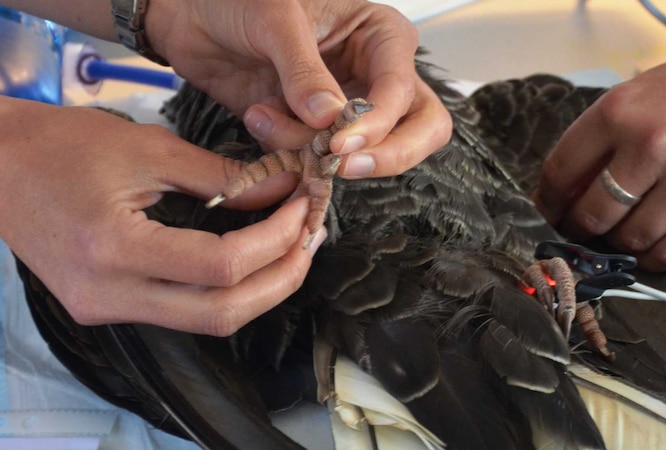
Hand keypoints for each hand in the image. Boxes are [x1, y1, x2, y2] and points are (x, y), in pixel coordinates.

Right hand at [0, 98, 323, 334]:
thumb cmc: (63, 144)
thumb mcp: (150, 148)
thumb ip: (222, 176)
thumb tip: (284, 192)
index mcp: (113, 249)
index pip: (221, 267)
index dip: (276, 240)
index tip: (303, 207)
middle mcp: (107, 295)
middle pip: (222, 314)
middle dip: (281, 279)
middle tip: (311, 239)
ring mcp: (103, 310)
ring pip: (206, 322)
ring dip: (261, 290)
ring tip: (293, 249)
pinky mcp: (104, 309)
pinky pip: (181, 313)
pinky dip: (226, 291)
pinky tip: (251, 260)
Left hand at [147, 0, 451, 178]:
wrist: (193, 16)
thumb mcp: (276, 20)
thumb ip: (304, 71)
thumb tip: (330, 119)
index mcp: (381, 36)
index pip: (404, 91)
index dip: (378, 123)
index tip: (341, 144)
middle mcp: (375, 75)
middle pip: (422, 129)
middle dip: (387, 155)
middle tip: (343, 166)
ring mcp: (350, 108)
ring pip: (370, 153)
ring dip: (316, 151)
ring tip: (265, 117)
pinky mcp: (317, 132)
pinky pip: (322, 161)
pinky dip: (290, 154)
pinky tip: (258, 115)